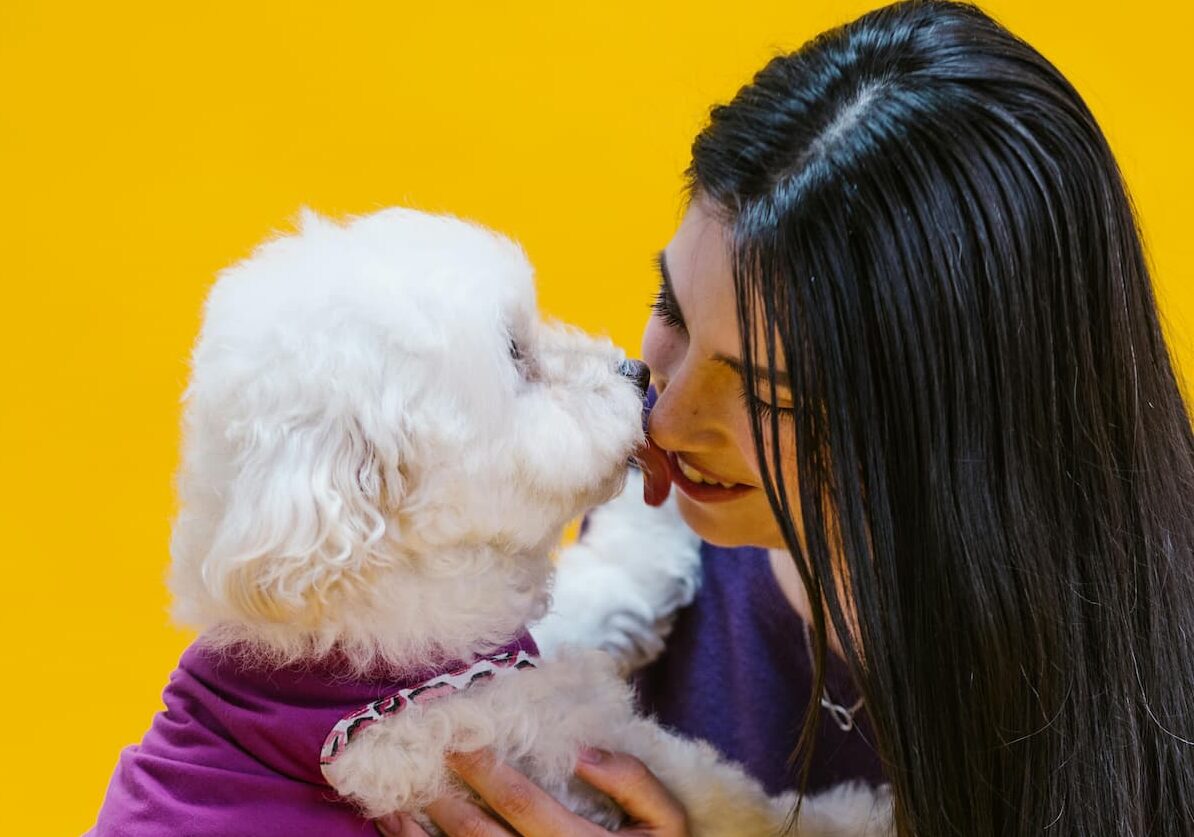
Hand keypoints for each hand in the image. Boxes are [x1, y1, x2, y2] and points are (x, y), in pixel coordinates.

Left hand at [375, 747, 688, 835]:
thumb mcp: (670, 824)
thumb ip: (635, 783)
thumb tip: (582, 752)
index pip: (521, 803)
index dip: (486, 769)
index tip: (457, 736)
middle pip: (479, 836)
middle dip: (442, 794)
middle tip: (414, 756)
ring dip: (419, 834)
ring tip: (390, 802)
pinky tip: (400, 833)